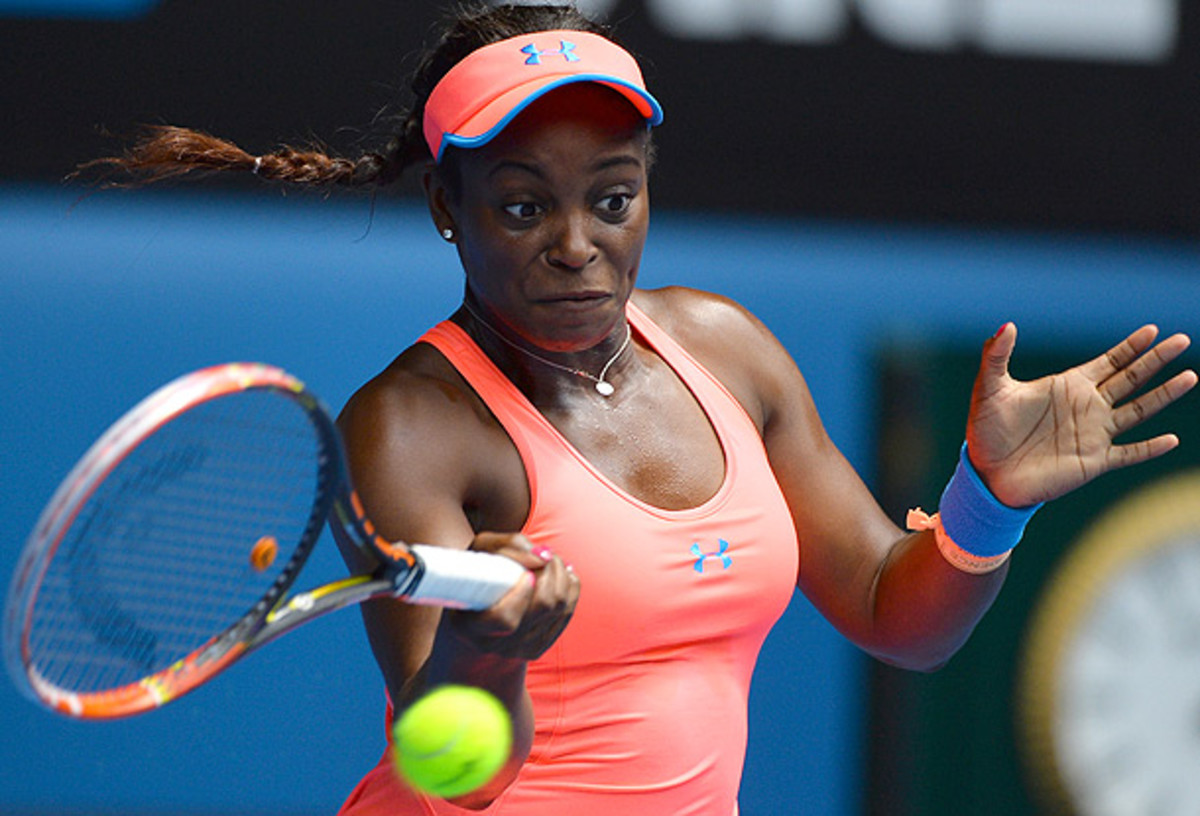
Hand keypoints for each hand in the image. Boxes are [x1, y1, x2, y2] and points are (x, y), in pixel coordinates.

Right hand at [447, 532, 579, 660]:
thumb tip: (544, 556)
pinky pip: (566, 612)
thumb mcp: (479, 554)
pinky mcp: (538, 648)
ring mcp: (519, 650)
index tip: (526, 573)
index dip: (522, 594)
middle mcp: (494, 645)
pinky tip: (561, 575)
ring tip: (551, 562)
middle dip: (550, 572)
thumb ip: (508, 548)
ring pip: (559, 608)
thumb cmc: (472, 578)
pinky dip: (569, 588)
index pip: (505, 619)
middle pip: (542, 606)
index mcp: (468, 627)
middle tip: (544, 555)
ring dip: (562, 576)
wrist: (474, 618)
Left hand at [966, 323, 1196, 506]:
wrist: (986, 474)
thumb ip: (997, 355)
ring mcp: (1093, 434)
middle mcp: (1087, 407)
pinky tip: (1171, 440)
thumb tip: (1007, 325)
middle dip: (1156, 359)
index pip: (1109, 361)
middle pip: (1131, 378)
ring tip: (1190, 376)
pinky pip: (1128, 453)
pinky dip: (1149, 448)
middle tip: (1182, 339)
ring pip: (1138, 410)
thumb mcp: (990, 388)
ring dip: (1163, 395)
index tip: (1153, 330)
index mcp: (1069, 386)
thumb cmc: (986, 430)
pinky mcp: (1093, 462)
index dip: (1130, 346)